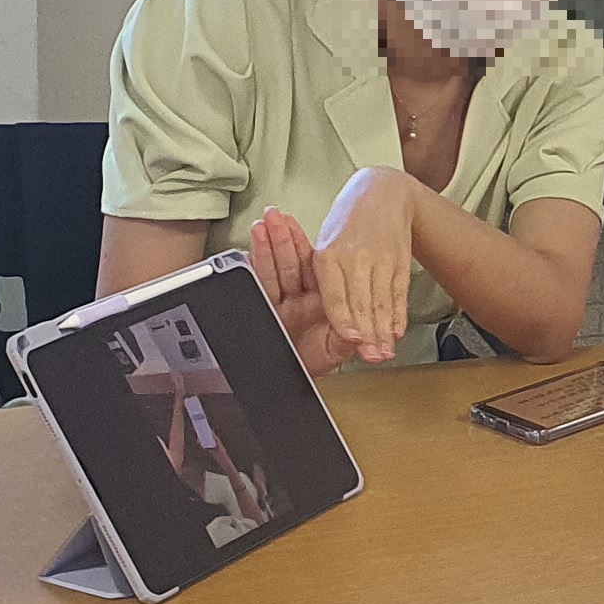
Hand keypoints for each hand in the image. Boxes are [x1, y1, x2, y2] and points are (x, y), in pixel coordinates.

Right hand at [244, 210, 352, 379]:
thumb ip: (344, 340)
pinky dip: (251, 268)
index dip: (305, 248)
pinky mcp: (261, 309)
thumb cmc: (310, 365)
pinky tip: (247, 251)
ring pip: (272, 270)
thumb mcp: (332, 353)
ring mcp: (279, 302)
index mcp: (322, 301)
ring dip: (265, 247)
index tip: (298, 230)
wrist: (285, 386)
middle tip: (276, 217)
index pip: (316, 269)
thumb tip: (356, 333)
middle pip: (291, 263)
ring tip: (260, 227)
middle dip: (282, 238)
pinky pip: (257, 285)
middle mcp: (300, 298)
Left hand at [310, 169, 418, 364]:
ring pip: (382, 302)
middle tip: (370, 356)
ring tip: (384, 352)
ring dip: (384, 331)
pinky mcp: (399, 261)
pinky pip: (398, 294)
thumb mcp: (325, 244)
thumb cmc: (348, 220)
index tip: (351, 339)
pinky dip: (399, 315)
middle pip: (363, 303)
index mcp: (329, 254)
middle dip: (368, 334)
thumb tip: (327, 315)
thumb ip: (325, 279)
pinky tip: (396, 331)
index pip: (336, 295)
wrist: (383, 192)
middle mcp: (356, 257)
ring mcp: (381, 259)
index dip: (345, 319)